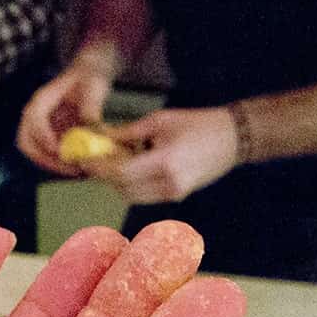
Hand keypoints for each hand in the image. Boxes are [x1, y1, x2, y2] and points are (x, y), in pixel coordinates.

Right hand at [18, 49, 116, 173]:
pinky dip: (60, 163)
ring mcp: (43, 127)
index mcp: (43, 99)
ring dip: (53, 164)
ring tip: (77, 170)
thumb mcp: (94, 86)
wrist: (90, 74)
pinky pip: (48, 154)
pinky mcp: (52, 136)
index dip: (44, 136)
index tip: (60, 151)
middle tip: (68, 167)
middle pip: (27, 141)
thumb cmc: (90, 76)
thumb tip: (91, 130)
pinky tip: (80, 167)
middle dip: (44, 158)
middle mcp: (37, 115)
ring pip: (35, 152)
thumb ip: (91, 107)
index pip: (34, 119)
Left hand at [89, 106, 237, 204]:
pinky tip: (132, 167)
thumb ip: (128, 132)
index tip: (84, 160)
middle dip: (105, 176)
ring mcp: (174, 193)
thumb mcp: (160, 120)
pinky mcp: (177, 196)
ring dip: (118, 182)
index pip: (121, 173)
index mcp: (165, 162)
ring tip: (114, 161)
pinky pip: (144, 195)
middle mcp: (169, 184)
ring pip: (132, 196)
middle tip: (93, 160)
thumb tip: (101, 139)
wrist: (232, 139)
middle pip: (123, 188)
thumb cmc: (197, 124)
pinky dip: (132, 184)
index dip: (99, 168)